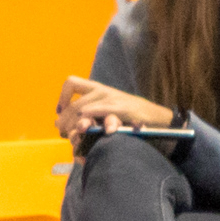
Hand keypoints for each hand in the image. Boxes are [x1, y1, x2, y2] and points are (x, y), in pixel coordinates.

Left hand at [55, 77, 175, 144]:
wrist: (159, 119)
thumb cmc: (130, 119)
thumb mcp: (107, 112)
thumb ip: (87, 116)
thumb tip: (61, 125)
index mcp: (99, 90)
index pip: (72, 83)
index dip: (63, 98)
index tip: (60, 114)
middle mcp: (104, 92)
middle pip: (75, 104)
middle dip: (66, 122)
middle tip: (66, 135)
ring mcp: (114, 100)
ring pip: (83, 110)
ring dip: (75, 126)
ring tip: (76, 137)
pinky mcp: (124, 110)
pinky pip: (102, 114)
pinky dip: (93, 123)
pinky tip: (89, 132)